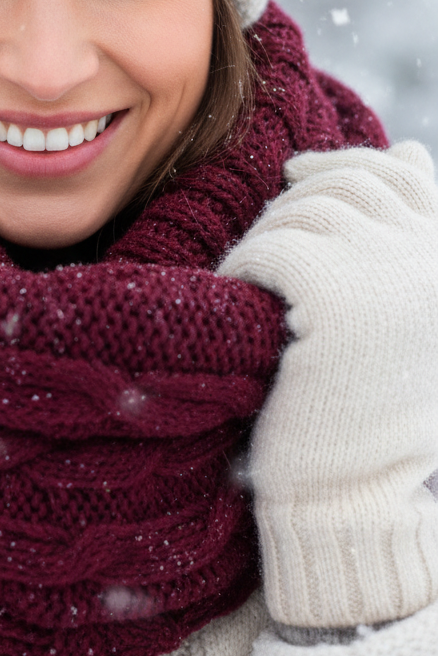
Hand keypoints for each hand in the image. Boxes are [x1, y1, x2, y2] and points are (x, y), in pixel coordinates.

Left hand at [220, 142, 437, 626]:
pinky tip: (237, 295)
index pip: (405, 175)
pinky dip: (245, 264)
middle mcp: (436, 258)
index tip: (297, 174)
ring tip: (253, 281)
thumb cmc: (374, 417)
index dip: (346, 164)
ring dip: (267, 237)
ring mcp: (391, 271)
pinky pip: (271, 245)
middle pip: (349, 184)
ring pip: (304, 210)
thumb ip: (412, 238)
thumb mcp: (412, 317)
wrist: (353, 506)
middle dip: (296, 201)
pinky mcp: (336, 292)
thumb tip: (407, 150)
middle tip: (266, 247)